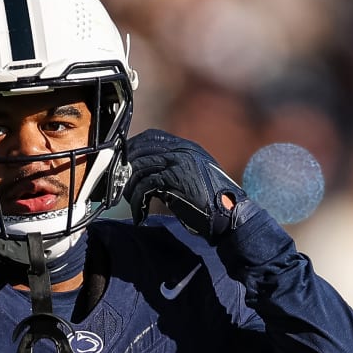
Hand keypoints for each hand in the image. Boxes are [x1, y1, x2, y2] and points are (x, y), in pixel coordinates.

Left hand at [126, 129, 247, 236]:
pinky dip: (138, 201)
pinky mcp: (175, 178)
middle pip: (141, 148)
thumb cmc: (213, 203)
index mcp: (187, 148)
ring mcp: (179, 162)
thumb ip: (174, 172)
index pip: (152, 136)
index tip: (124, 166)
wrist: (229, 215)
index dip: (134, 149)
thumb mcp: (193, 179)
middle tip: (122, 188)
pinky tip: (140, 213)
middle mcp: (183, 150)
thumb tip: (148, 176)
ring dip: (130, 188)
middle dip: (126, 169)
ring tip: (133, 203)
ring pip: (139, 166)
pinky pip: (145, 185)